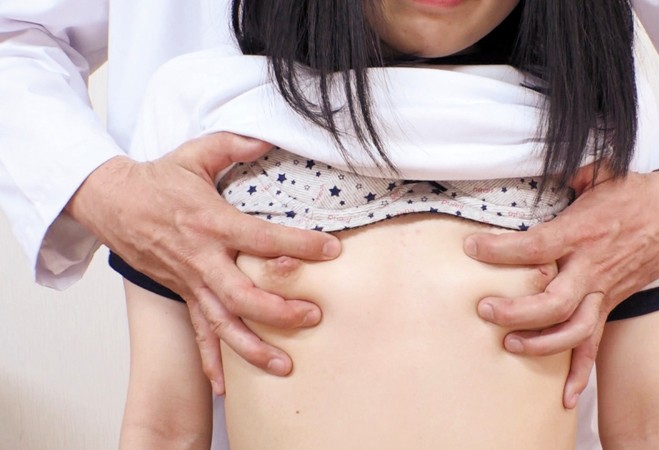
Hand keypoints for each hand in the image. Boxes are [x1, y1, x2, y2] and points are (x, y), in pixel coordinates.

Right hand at [66, 132, 340, 393]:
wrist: (110, 202)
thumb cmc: (157, 180)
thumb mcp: (196, 154)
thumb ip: (235, 144)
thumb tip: (267, 137)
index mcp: (211, 223)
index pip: (262, 239)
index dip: (299, 246)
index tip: (331, 250)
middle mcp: (202, 258)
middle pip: (244, 295)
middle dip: (280, 310)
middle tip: (313, 316)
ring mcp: (191, 281)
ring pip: (223, 323)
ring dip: (253, 347)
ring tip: (284, 365)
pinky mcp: (182, 293)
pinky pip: (199, 331)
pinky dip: (211, 360)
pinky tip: (225, 387)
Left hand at [464, 169, 658, 407]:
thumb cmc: (637, 191)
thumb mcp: (599, 173)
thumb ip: (568, 176)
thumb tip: (547, 173)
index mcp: (582, 231)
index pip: (534, 247)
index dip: (499, 250)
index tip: (470, 248)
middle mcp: (592, 266)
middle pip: (552, 301)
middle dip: (515, 311)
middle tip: (484, 310)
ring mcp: (605, 290)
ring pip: (573, 329)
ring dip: (540, 343)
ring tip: (508, 343)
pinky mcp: (613, 303)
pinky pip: (596, 342)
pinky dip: (581, 371)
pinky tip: (565, 394)